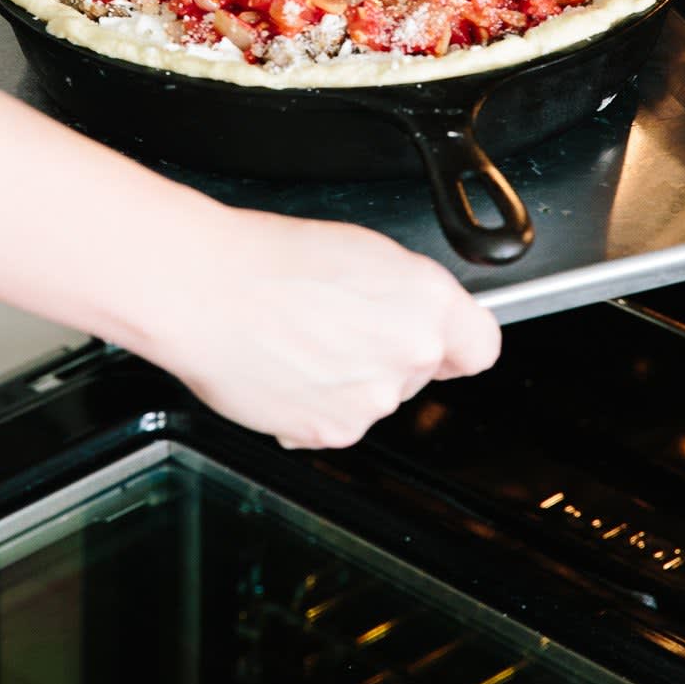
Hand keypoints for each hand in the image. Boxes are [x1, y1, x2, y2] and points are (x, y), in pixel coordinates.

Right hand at [144, 201, 500, 448]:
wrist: (204, 291)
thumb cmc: (267, 258)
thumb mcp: (361, 250)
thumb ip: (407, 293)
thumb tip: (415, 316)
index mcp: (427, 302)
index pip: (480, 345)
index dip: (457, 341)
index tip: (442, 340)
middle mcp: (410, 354)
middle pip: (420, 369)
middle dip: (386, 351)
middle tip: (336, 321)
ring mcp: (372, 400)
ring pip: (375, 397)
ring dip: (348, 380)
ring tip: (299, 339)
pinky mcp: (331, 433)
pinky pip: (335, 424)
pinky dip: (313, 405)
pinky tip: (284, 368)